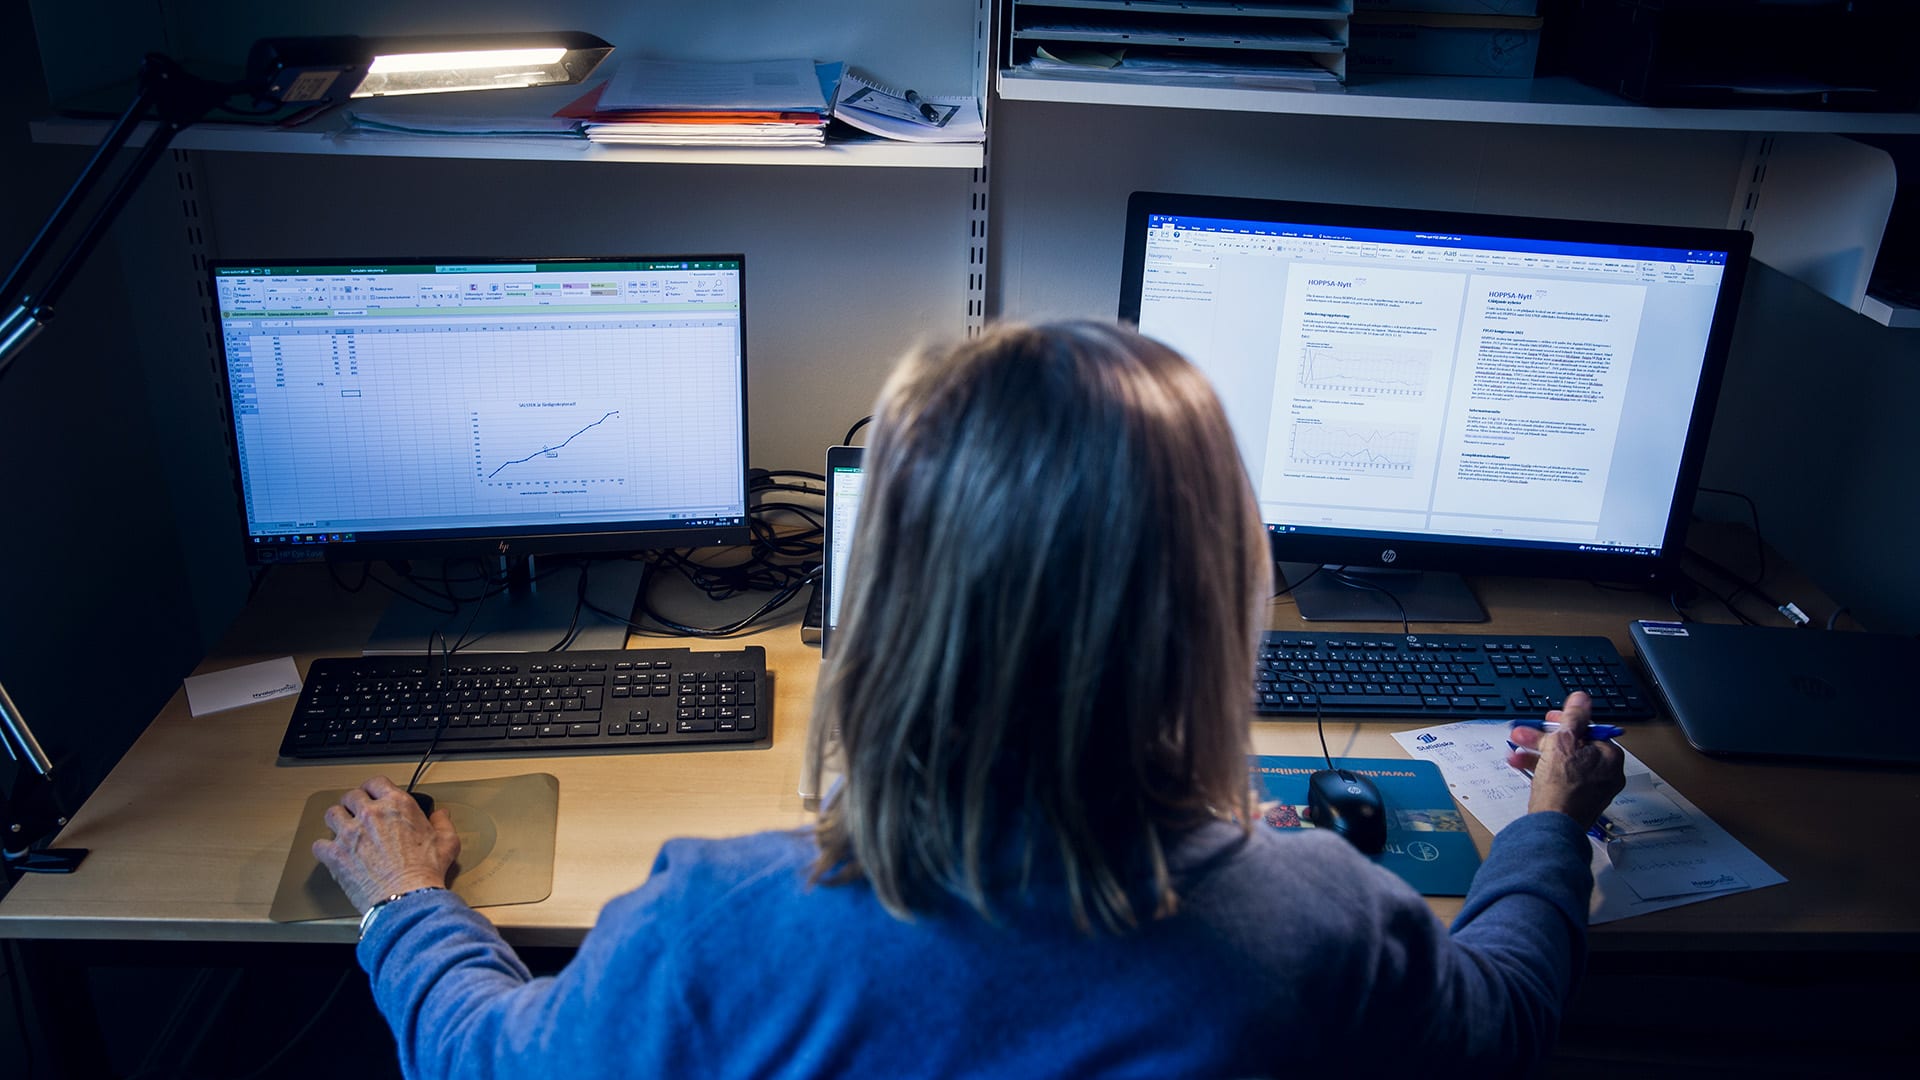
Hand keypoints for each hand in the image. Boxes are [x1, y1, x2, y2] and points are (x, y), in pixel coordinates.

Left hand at [312, 776, 458, 913]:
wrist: (407, 898)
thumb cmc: (425, 872)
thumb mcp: (447, 842)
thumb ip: (442, 823)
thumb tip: (441, 815)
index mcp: (397, 805)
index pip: (376, 783)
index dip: (373, 788)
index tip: (373, 795)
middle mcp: (370, 814)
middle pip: (350, 796)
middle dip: (353, 803)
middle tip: (356, 812)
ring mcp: (350, 833)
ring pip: (331, 814)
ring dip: (336, 820)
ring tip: (341, 828)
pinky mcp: (336, 855)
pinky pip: (318, 844)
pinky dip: (324, 848)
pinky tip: (331, 852)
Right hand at [1506, 692, 1625, 829]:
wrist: (1552, 827)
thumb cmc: (1562, 789)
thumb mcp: (1563, 742)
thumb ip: (1573, 718)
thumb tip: (1582, 699)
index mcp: (1609, 757)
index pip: (1587, 730)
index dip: (1564, 723)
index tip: (1549, 721)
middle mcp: (1606, 774)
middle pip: (1573, 747)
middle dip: (1544, 740)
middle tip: (1525, 734)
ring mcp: (1592, 790)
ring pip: (1563, 763)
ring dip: (1537, 755)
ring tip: (1516, 753)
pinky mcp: (1578, 802)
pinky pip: (1561, 780)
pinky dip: (1543, 772)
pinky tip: (1524, 768)